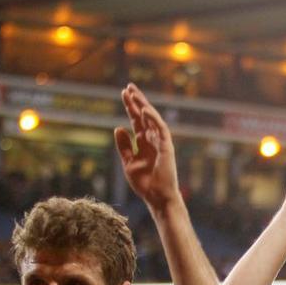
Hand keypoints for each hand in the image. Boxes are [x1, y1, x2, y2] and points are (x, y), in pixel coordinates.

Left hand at [114, 84, 179, 208]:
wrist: (157, 197)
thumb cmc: (145, 184)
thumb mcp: (129, 163)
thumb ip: (124, 146)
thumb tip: (118, 127)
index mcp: (144, 143)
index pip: (137, 121)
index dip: (131, 107)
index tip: (124, 94)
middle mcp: (153, 140)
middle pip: (144, 116)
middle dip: (137, 101)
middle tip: (128, 86)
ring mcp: (161, 142)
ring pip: (152, 119)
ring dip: (143, 105)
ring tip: (134, 93)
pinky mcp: (167, 146)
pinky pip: (160, 128)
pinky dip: (152, 118)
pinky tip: (143, 110)